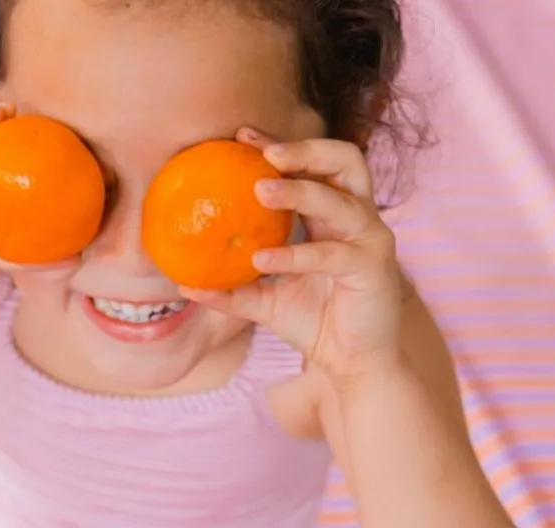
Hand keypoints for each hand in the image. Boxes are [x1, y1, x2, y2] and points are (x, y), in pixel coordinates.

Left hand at [181, 133, 403, 382]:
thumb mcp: (264, 302)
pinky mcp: (373, 268)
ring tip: (258, 190)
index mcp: (335, 216)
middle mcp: (358, 219)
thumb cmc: (313, 324)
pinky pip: (330, 254)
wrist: (350, 364)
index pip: (314, 167)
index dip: (281, 147)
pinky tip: (261, 257)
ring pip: (340, 200)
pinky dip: (295, 253)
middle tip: (264, 154)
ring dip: (298, 191)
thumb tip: (182, 282)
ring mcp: (371, 240)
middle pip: (345, 161)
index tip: (242, 136)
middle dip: (305, 150)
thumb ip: (230, 289)